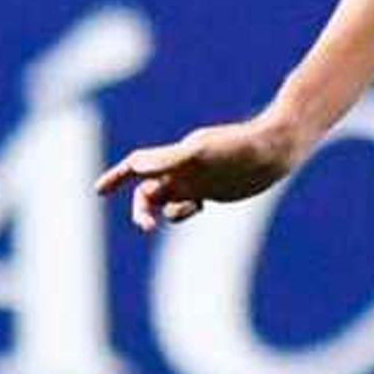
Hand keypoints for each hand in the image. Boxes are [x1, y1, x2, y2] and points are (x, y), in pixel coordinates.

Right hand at [95, 115, 305, 230]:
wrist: (275, 149)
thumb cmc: (240, 147)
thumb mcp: (202, 152)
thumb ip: (169, 159)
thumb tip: (136, 164)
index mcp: (176, 157)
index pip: (137, 166)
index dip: (117, 176)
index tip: (98, 191)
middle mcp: (183, 168)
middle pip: (148, 190)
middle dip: (140, 208)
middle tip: (145, 226)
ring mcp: (198, 180)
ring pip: (165, 200)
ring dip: (156, 213)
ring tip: (155, 224)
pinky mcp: (214, 190)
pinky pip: (187, 205)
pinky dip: (181, 213)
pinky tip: (193, 210)